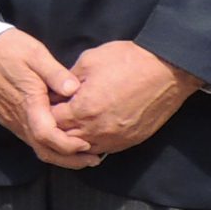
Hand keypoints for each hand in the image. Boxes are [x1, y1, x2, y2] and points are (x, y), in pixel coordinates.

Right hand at [0, 28, 95, 168]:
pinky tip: (61, 138)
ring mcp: (11, 120)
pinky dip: (47, 145)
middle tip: (93, 159)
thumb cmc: (7, 49)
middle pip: (43, 150)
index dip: (68, 145)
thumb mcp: (35, 54)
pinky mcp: (8, 118)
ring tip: (82, 153)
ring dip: (59, 155)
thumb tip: (74, 90)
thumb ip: (56, 73)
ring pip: (36, 147)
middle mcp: (18, 118)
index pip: (47, 136)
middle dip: (69, 160)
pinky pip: (29, 139)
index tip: (87, 144)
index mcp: (27, 103)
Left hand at [50, 40, 200, 155]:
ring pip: (82, 149)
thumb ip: (66, 80)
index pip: (50, 121)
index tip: (43, 103)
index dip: (43, 112)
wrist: (168, 70)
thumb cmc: (128, 60)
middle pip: (63, 139)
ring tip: (70, 122)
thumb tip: (54, 92)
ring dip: (72, 138)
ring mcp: (116, 138)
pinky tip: (90, 130)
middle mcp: (98, 129)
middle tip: (54, 113)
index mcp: (83, 109)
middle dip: (55, 127)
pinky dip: (92, 142)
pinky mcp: (130, 141)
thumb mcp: (88, 61)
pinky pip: (104, 149)